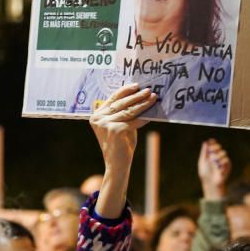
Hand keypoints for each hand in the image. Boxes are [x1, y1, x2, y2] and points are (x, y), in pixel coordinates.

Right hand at [89, 84, 157, 217]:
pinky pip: (134, 121)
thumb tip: (139, 98)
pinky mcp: (116, 131)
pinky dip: (145, 117)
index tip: (137, 85)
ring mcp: (106, 125)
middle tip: (148, 90)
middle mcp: (98, 119)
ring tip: (153, 97)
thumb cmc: (120, 145)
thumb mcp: (120, 125)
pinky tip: (152, 113)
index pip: (112, 99)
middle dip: (136, 96)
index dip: (125, 91)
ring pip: (129, 111)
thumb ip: (124, 113)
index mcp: (96, 116)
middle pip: (121, 103)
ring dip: (143, 104)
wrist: (117, 165)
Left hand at [197, 139, 231, 200]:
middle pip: (218, 146)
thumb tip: (205, 142)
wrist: (210, 183)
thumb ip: (204, 152)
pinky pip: (226, 160)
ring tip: (214, 162)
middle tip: (211, 151)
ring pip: (223, 152)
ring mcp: (222, 160)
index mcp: (210, 154)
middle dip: (215, 147)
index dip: (212, 142)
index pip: (213, 144)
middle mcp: (217, 156)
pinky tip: (218, 168)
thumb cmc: (205, 173)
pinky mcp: (227, 165)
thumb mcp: (202, 162)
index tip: (210, 142)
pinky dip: (221, 163)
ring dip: (218, 156)